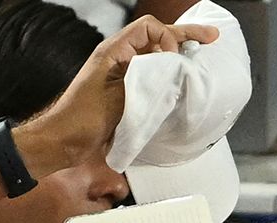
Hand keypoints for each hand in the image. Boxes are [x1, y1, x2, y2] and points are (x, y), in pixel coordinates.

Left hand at [17, 14, 220, 176]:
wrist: (64, 141)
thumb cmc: (81, 119)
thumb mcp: (116, 95)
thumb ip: (144, 79)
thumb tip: (172, 69)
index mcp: (114, 52)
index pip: (150, 28)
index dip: (168, 39)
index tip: (175, 61)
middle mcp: (120, 58)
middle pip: (156, 37)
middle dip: (185, 35)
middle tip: (212, 37)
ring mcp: (124, 75)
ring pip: (157, 56)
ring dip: (179, 54)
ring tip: (202, 57)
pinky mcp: (128, 92)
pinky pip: (154, 77)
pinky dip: (171, 75)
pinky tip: (185, 83)